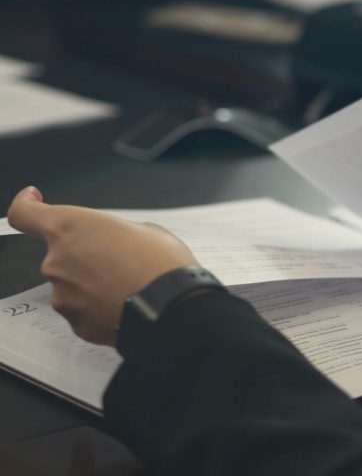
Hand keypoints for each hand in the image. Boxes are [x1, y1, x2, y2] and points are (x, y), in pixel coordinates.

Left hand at [6, 187, 197, 345]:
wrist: (175, 309)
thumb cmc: (163, 265)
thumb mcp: (146, 230)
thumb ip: (115, 232)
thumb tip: (113, 244)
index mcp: (70, 228)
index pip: (24, 214)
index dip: (26, 204)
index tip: (33, 200)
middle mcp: (57, 261)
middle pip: (62, 255)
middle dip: (87, 257)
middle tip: (122, 263)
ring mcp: (64, 296)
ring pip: (74, 286)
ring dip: (95, 285)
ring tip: (130, 288)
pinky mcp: (76, 323)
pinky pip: (85, 311)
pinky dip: (102, 308)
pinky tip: (128, 305)